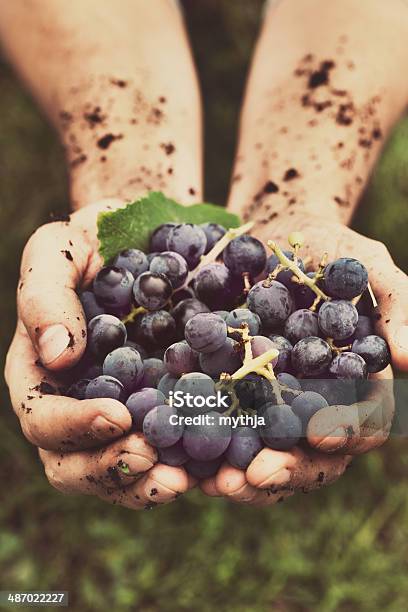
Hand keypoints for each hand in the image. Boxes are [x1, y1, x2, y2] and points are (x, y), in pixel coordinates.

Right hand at [5, 200, 193, 507]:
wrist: (142, 239)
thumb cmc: (91, 243)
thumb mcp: (57, 251)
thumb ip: (44, 295)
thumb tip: (57, 353)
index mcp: (42, 377)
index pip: (44, 419)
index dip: (75, 426)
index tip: (116, 415)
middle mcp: (76, 407)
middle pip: (77, 464)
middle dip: (113, 470)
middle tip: (155, 461)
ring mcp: (121, 414)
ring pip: (123, 471)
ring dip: (150, 483)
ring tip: (186, 479)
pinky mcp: (162, 411)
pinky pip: (169, 452)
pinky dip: (190, 466)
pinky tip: (218, 466)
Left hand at [202, 213, 398, 503]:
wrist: (272, 235)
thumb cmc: (328, 249)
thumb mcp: (365, 266)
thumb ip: (396, 307)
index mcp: (354, 385)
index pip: (362, 424)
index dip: (347, 434)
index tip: (322, 436)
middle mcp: (314, 405)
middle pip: (309, 455)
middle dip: (286, 470)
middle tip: (254, 476)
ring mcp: (270, 403)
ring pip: (265, 455)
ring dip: (244, 476)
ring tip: (218, 484)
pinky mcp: (230, 393)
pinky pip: (222, 429)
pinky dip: (207, 447)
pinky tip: (185, 456)